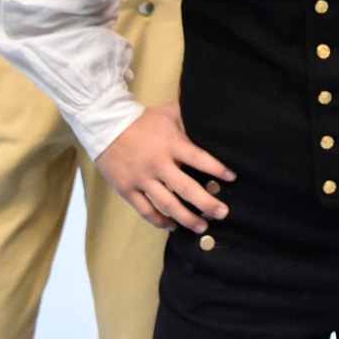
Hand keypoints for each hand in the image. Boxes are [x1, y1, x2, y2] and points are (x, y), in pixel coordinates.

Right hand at [94, 103, 233, 230]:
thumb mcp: (169, 112)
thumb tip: (212, 112)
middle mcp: (158, 164)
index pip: (200, 159)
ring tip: (202, 227)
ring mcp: (142, 179)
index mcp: (171, 144)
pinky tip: (173, 226)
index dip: (217, 169)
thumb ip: (189, 115)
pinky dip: (160, 221)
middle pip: (187, 188)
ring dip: (187, 218)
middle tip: (223, 213)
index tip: (232, 178)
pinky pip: (145, 210)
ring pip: (168, 204)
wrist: (106, 126)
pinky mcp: (127, 189)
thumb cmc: (142, 120)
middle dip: (207, 203)